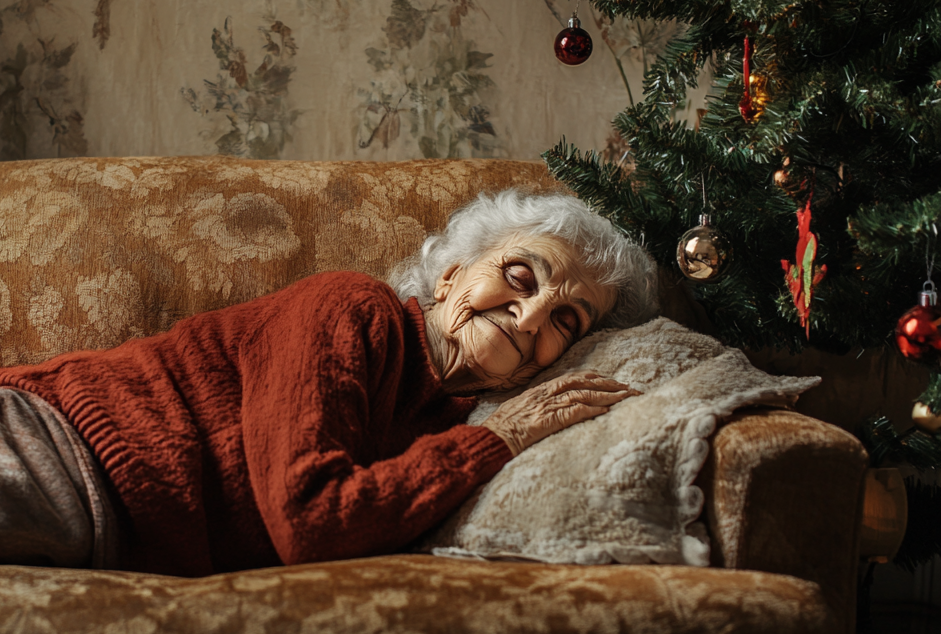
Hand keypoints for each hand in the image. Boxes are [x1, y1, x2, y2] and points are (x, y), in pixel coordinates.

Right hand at [481, 371, 639, 455]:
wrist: (489, 439)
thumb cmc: (502, 429)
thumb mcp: (522, 411)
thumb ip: (540, 406)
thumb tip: (557, 407)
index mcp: (540, 390)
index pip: (573, 377)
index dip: (596, 378)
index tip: (613, 381)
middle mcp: (545, 394)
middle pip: (582, 382)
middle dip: (609, 384)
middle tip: (630, 389)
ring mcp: (545, 406)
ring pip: (582, 395)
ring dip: (607, 396)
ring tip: (626, 399)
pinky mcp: (546, 421)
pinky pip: (572, 413)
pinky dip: (591, 410)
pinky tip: (605, 412)